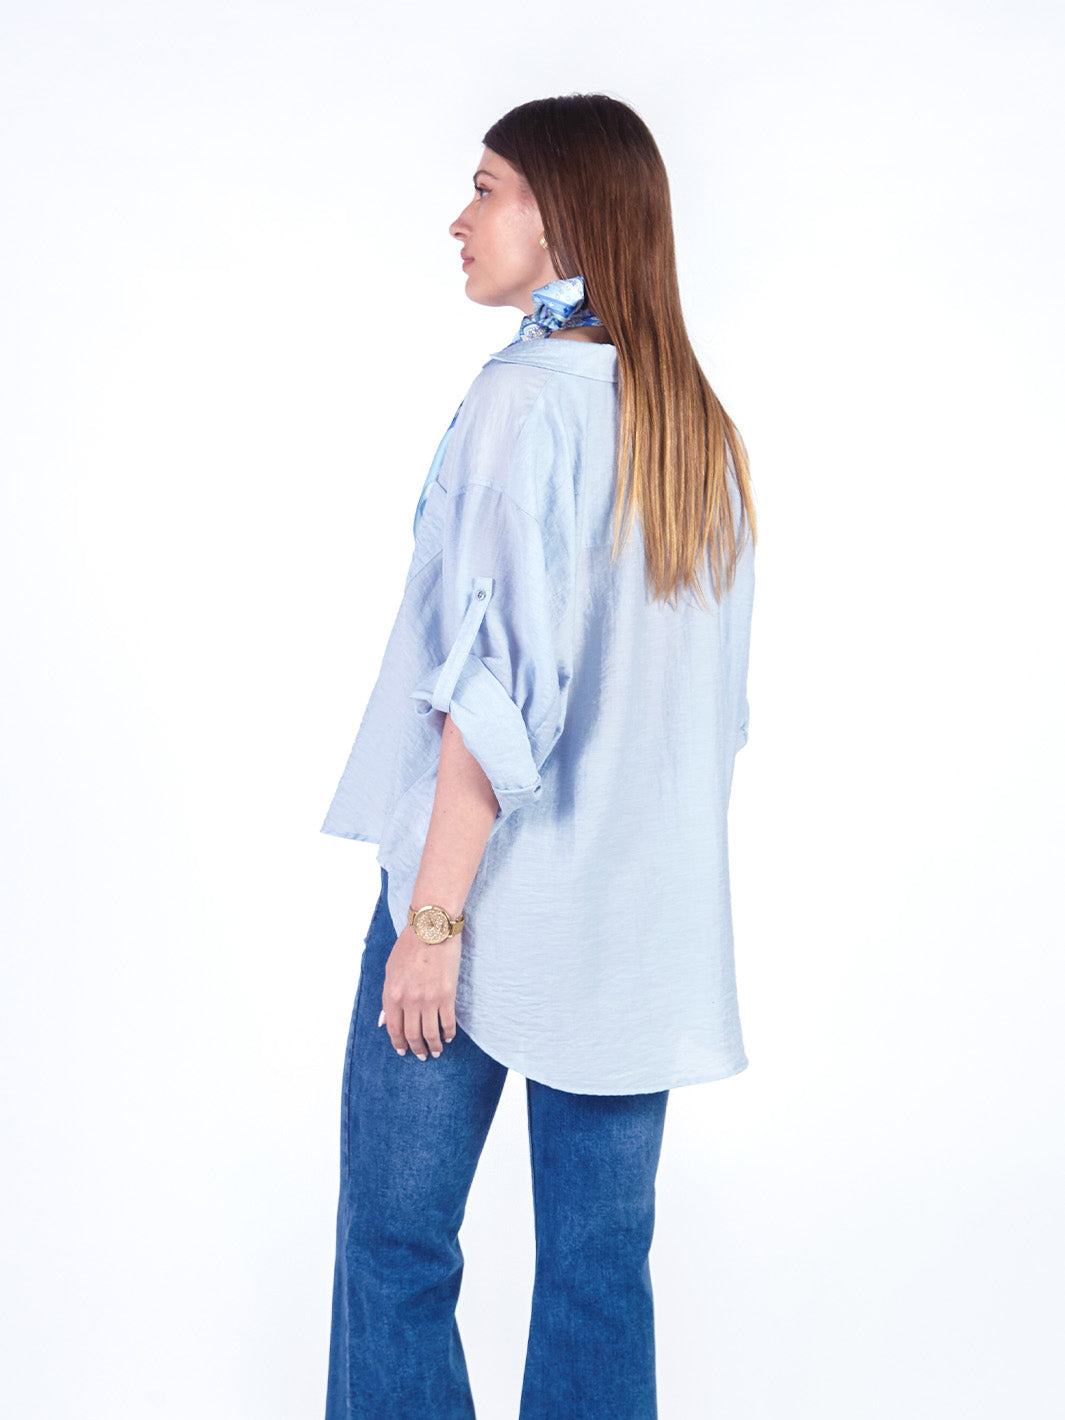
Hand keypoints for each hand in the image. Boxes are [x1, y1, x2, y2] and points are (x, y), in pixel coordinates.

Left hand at [380, 925, 460, 1060]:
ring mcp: (429, 1000)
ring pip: (430, 1033)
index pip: (393, 1029)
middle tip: (421, 1055)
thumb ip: (388, 998)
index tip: (403, 1051)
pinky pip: (447, 1022)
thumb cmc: (408, 946)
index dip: (398, 1043)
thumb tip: (384, 1021)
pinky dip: (448, 1033)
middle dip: (417, 1049)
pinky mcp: (447, 995)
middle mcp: (409, 1001)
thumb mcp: (390, 971)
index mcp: (392, 994)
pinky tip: (448, 1037)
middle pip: (412, 1035)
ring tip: (436, 1052)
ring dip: (433, 1046)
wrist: (431, 929)